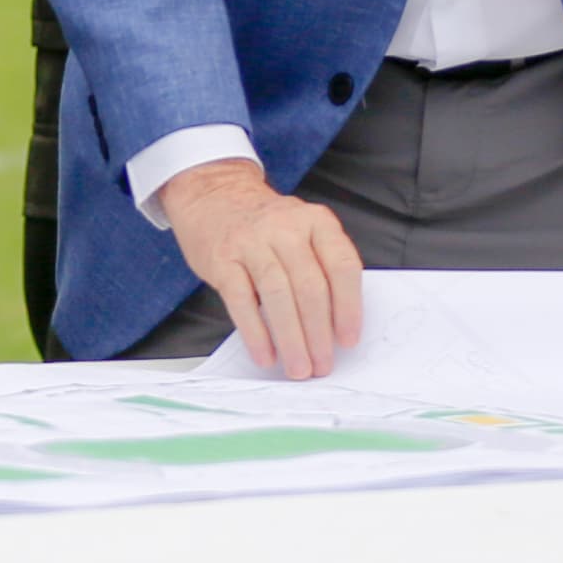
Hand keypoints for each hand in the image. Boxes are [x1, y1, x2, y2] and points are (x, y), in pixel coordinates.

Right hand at [159, 161, 365, 378]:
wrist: (213, 194)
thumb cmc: (265, 224)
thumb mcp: (301, 230)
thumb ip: (321, 266)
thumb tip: (335, 327)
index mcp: (315, 221)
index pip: (342, 266)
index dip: (349, 307)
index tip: (348, 340)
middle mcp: (285, 227)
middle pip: (310, 286)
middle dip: (319, 334)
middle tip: (322, 365)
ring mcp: (251, 241)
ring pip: (278, 295)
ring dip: (292, 338)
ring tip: (298, 367)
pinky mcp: (222, 258)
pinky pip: (241, 300)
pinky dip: (255, 333)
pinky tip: (265, 355)